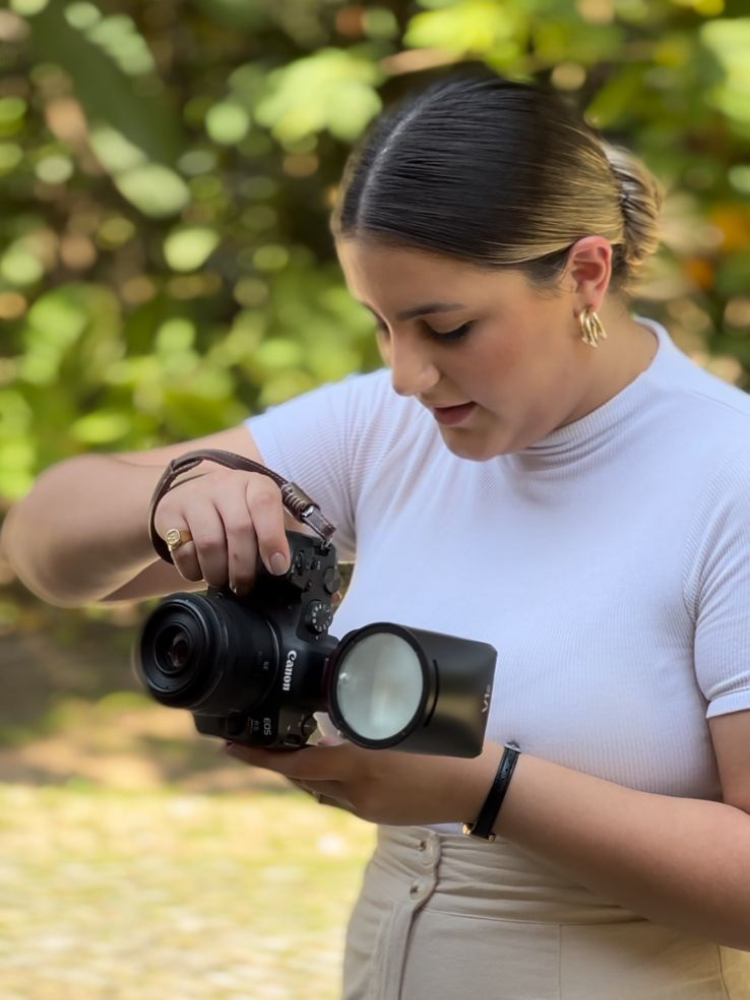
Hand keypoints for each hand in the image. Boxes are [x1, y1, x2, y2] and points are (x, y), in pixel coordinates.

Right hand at [153, 467, 290, 593]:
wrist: (188, 496)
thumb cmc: (234, 512)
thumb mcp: (259, 514)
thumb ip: (276, 534)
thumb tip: (283, 566)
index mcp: (253, 483)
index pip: (265, 504)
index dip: (272, 538)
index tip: (277, 567)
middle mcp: (225, 484)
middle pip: (239, 529)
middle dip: (244, 566)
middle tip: (244, 586)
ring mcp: (195, 496)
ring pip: (210, 543)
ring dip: (219, 572)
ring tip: (223, 580)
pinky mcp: (170, 513)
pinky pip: (184, 551)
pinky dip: (194, 571)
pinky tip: (201, 571)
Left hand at [224, 739, 503, 826]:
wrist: (479, 787)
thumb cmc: (446, 745)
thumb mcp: (401, 723)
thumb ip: (363, 721)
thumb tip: (334, 717)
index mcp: (361, 764)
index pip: (297, 764)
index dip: (261, 757)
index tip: (231, 748)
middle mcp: (358, 792)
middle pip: (303, 779)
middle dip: (279, 761)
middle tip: (256, 741)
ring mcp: (367, 808)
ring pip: (320, 789)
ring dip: (305, 771)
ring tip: (293, 747)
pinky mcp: (378, 817)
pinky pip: (341, 798)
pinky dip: (329, 781)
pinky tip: (334, 764)